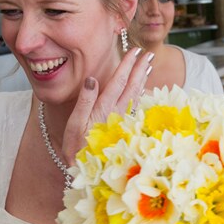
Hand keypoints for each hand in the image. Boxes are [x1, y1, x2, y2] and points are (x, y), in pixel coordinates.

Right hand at [62, 47, 151, 164]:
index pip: (118, 82)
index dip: (127, 65)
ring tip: (148, 66)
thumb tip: (93, 79)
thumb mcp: (74, 125)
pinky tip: (143, 89)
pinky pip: (135, 107)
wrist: (83, 172)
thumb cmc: (75, 149)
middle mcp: (116, 114)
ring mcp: (122, 121)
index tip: (135, 51)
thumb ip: (84, 101)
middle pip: (131, 87)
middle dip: (139, 68)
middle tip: (148, 53)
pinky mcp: (123, 128)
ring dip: (142, 79)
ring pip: (135, 96)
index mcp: (104, 110)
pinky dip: (140, 95)